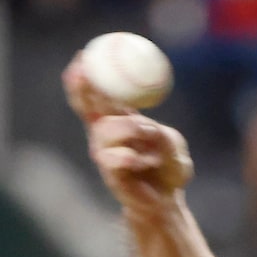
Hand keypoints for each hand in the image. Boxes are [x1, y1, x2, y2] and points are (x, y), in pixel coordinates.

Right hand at [66, 60, 190, 214]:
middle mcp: (104, 134)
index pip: (96, 94)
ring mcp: (105, 154)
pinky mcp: (110, 175)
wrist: (167, 201)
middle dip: (82, 87)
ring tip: (151, 137)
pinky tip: (145, 161)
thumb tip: (147, 127)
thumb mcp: (173, 143)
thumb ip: (162, 134)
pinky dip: (135, 157)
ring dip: (131, 128)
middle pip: (86, 107)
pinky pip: (117, 159)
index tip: (83, 55)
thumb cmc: (169, 166)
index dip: (86, 76)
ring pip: (106, 130)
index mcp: (117, 119)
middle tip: (84, 72)